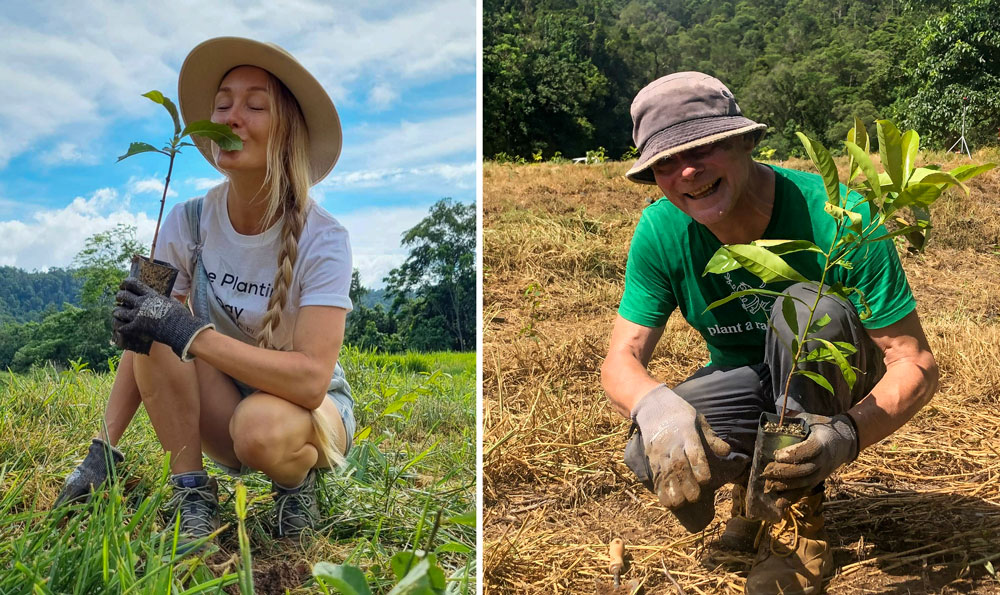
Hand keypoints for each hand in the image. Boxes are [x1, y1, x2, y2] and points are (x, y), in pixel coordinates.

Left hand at [112, 277, 213, 360]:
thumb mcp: (172, 301)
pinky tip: (120, 327)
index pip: (133, 284)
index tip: (123, 285)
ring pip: (119, 312)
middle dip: (119, 296)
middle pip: (123, 296)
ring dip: (117, 312)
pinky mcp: (136, 328)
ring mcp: (137, 316)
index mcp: (150, 295)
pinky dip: (119, 326)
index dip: (125, 283)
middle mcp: (141, 304)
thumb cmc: (179, 315)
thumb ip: (163, 297)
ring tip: (118, 313)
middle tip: (119, 298)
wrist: (180, 329)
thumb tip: (163, 296)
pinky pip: (121, 326)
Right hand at [632, 384, 736, 507]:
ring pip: (665, 473)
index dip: (699, 466)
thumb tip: (727, 451)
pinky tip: (666, 501)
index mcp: (687, 433)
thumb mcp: (698, 419)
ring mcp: (660, 451)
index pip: (694, 451)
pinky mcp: (651, 458)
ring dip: (672, 490)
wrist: (652, 405)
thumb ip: (711, 438)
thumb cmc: (680, 414)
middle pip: (679, 466)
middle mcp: (672, 444)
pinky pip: (655, 475)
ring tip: (679, 503)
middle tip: (694, 497)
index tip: (705, 480)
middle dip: (686, 484)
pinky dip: (660, 489)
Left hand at [762, 412, 857, 494]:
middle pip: (805, 470)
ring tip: (769, 484)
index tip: (777, 455)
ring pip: (805, 483)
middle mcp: (824, 460)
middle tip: (767, 471)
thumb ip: (794, 418)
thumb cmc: (821, 428)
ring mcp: (822, 472)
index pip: (810, 450)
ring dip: (786, 486)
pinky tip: (778, 502)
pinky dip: (792, 498)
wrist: (844, 441)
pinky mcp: (818, 480)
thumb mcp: (810, 419)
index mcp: (822, 442)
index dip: (793, 454)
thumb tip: (775, 416)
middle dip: (784, 472)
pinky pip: (805, 491)